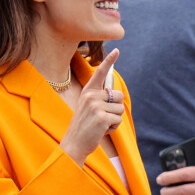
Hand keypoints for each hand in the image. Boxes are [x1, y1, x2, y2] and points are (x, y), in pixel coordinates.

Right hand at [60, 49, 124, 166]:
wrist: (73, 144)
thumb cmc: (83, 127)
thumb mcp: (88, 108)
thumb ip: (99, 99)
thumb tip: (116, 95)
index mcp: (87, 92)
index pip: (99, 73)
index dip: (109, 61)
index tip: (117, 50)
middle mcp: (91, 96)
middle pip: (118, 95)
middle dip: (115, 108)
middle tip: (102, 118)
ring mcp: (96, 106)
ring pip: (120, 109)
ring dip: (114, 120)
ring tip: (100, 125)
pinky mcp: (102, 117)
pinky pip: (118, 121)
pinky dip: (113, 128)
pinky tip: (101, 131)